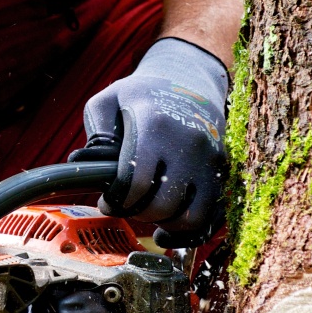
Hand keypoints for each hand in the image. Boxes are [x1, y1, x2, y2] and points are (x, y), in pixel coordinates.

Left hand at [81, 36, 228, 244]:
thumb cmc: (142, 95)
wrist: (190, 81)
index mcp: (155, 125)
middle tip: (126, 206)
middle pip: (162, 205)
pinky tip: (168, 228)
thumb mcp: (109, 100)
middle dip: (137, 213)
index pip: (135, 182)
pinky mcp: (223, 171)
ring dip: (163, 223)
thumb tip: (88, 166)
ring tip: (147, 214)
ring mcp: (210, 159)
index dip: (117, 201)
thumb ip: (97, 133)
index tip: (108, 201)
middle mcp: (188, 144)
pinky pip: (210, 218)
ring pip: (190, 218)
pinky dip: (188, 232)